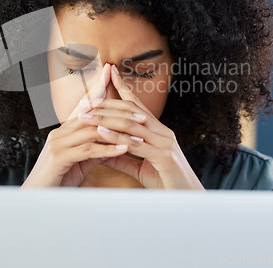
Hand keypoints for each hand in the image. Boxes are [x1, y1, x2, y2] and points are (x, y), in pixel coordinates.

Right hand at [21, 63, 128, 187]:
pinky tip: (124, 149)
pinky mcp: (59, 157)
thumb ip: (95, 149)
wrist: (36, 198)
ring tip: (140, 134)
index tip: (112, 77)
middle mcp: (60, 133)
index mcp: (64, 131)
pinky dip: (108, 149)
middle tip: (142, 115)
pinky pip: (87, 150)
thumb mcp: (80, 162)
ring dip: (118, 133)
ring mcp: (58, 143)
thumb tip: (115, 142)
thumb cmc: (58, 180)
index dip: (98, 91)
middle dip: (118, 113)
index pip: (86, 108)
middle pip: (93, 116)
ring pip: (93, 131)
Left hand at [76, 64, 204, 189]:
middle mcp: (162, 132)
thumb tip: (102, 152)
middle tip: (85, 101)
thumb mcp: (140, 167)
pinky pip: (136, 144)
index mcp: (158, 131)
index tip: (108, 73)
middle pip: (131, 110)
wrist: (187, 200)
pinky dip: (116, 137)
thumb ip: (122, 158)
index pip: (137, 104)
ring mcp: (164, 142)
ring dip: (105, 118)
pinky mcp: (163, 157)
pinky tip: (101, 132)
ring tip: (85, 116)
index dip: (122, 87)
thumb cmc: (165, 182)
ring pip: (131, 124)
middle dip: (107, 103)